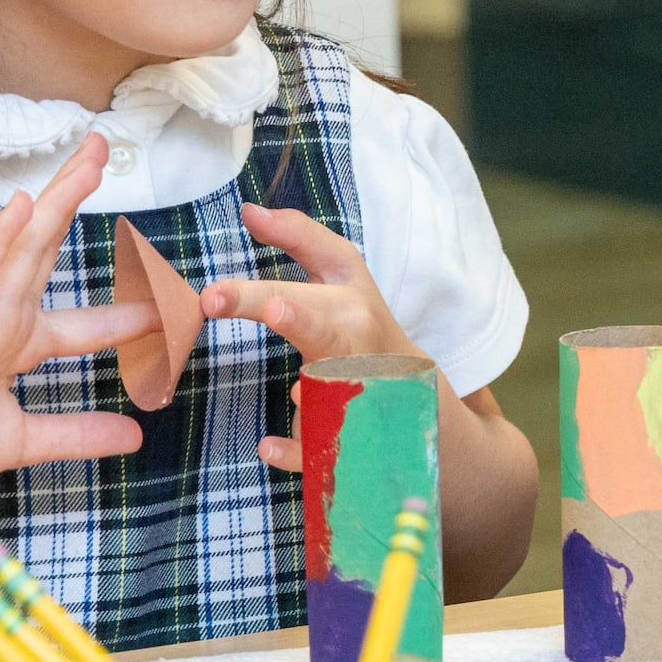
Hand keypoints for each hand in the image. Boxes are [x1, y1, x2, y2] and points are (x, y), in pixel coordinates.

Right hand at [0, 136, 151, 500]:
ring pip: (22, 250)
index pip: (86, 323)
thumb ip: (76, 435)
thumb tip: (134, 439)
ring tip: (87, 159)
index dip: (132, 313)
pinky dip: (1, 241)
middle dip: (75, 200)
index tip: (175, 307)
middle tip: (104, 151)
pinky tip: (25, 207)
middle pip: (46, 251)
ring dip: (55, 202)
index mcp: (17, 344)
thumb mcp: (24, 441)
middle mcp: (0, 321)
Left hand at [206, 203, 420, 476]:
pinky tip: (268, 448)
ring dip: (322, 396)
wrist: (414, 395)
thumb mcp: (341, 276)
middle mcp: (357, 342)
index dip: (295, 246)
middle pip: (325, 328)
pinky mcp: (347, 434)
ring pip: (337, 392)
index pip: (328, 265)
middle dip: (299, 318)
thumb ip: (298, 239)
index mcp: (351, 300)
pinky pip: (321, 447)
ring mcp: (357, 390)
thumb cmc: (360, 324)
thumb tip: (248, 210)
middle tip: (273, 308)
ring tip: (301, 395)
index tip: (248, 236)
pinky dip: (297, 451)